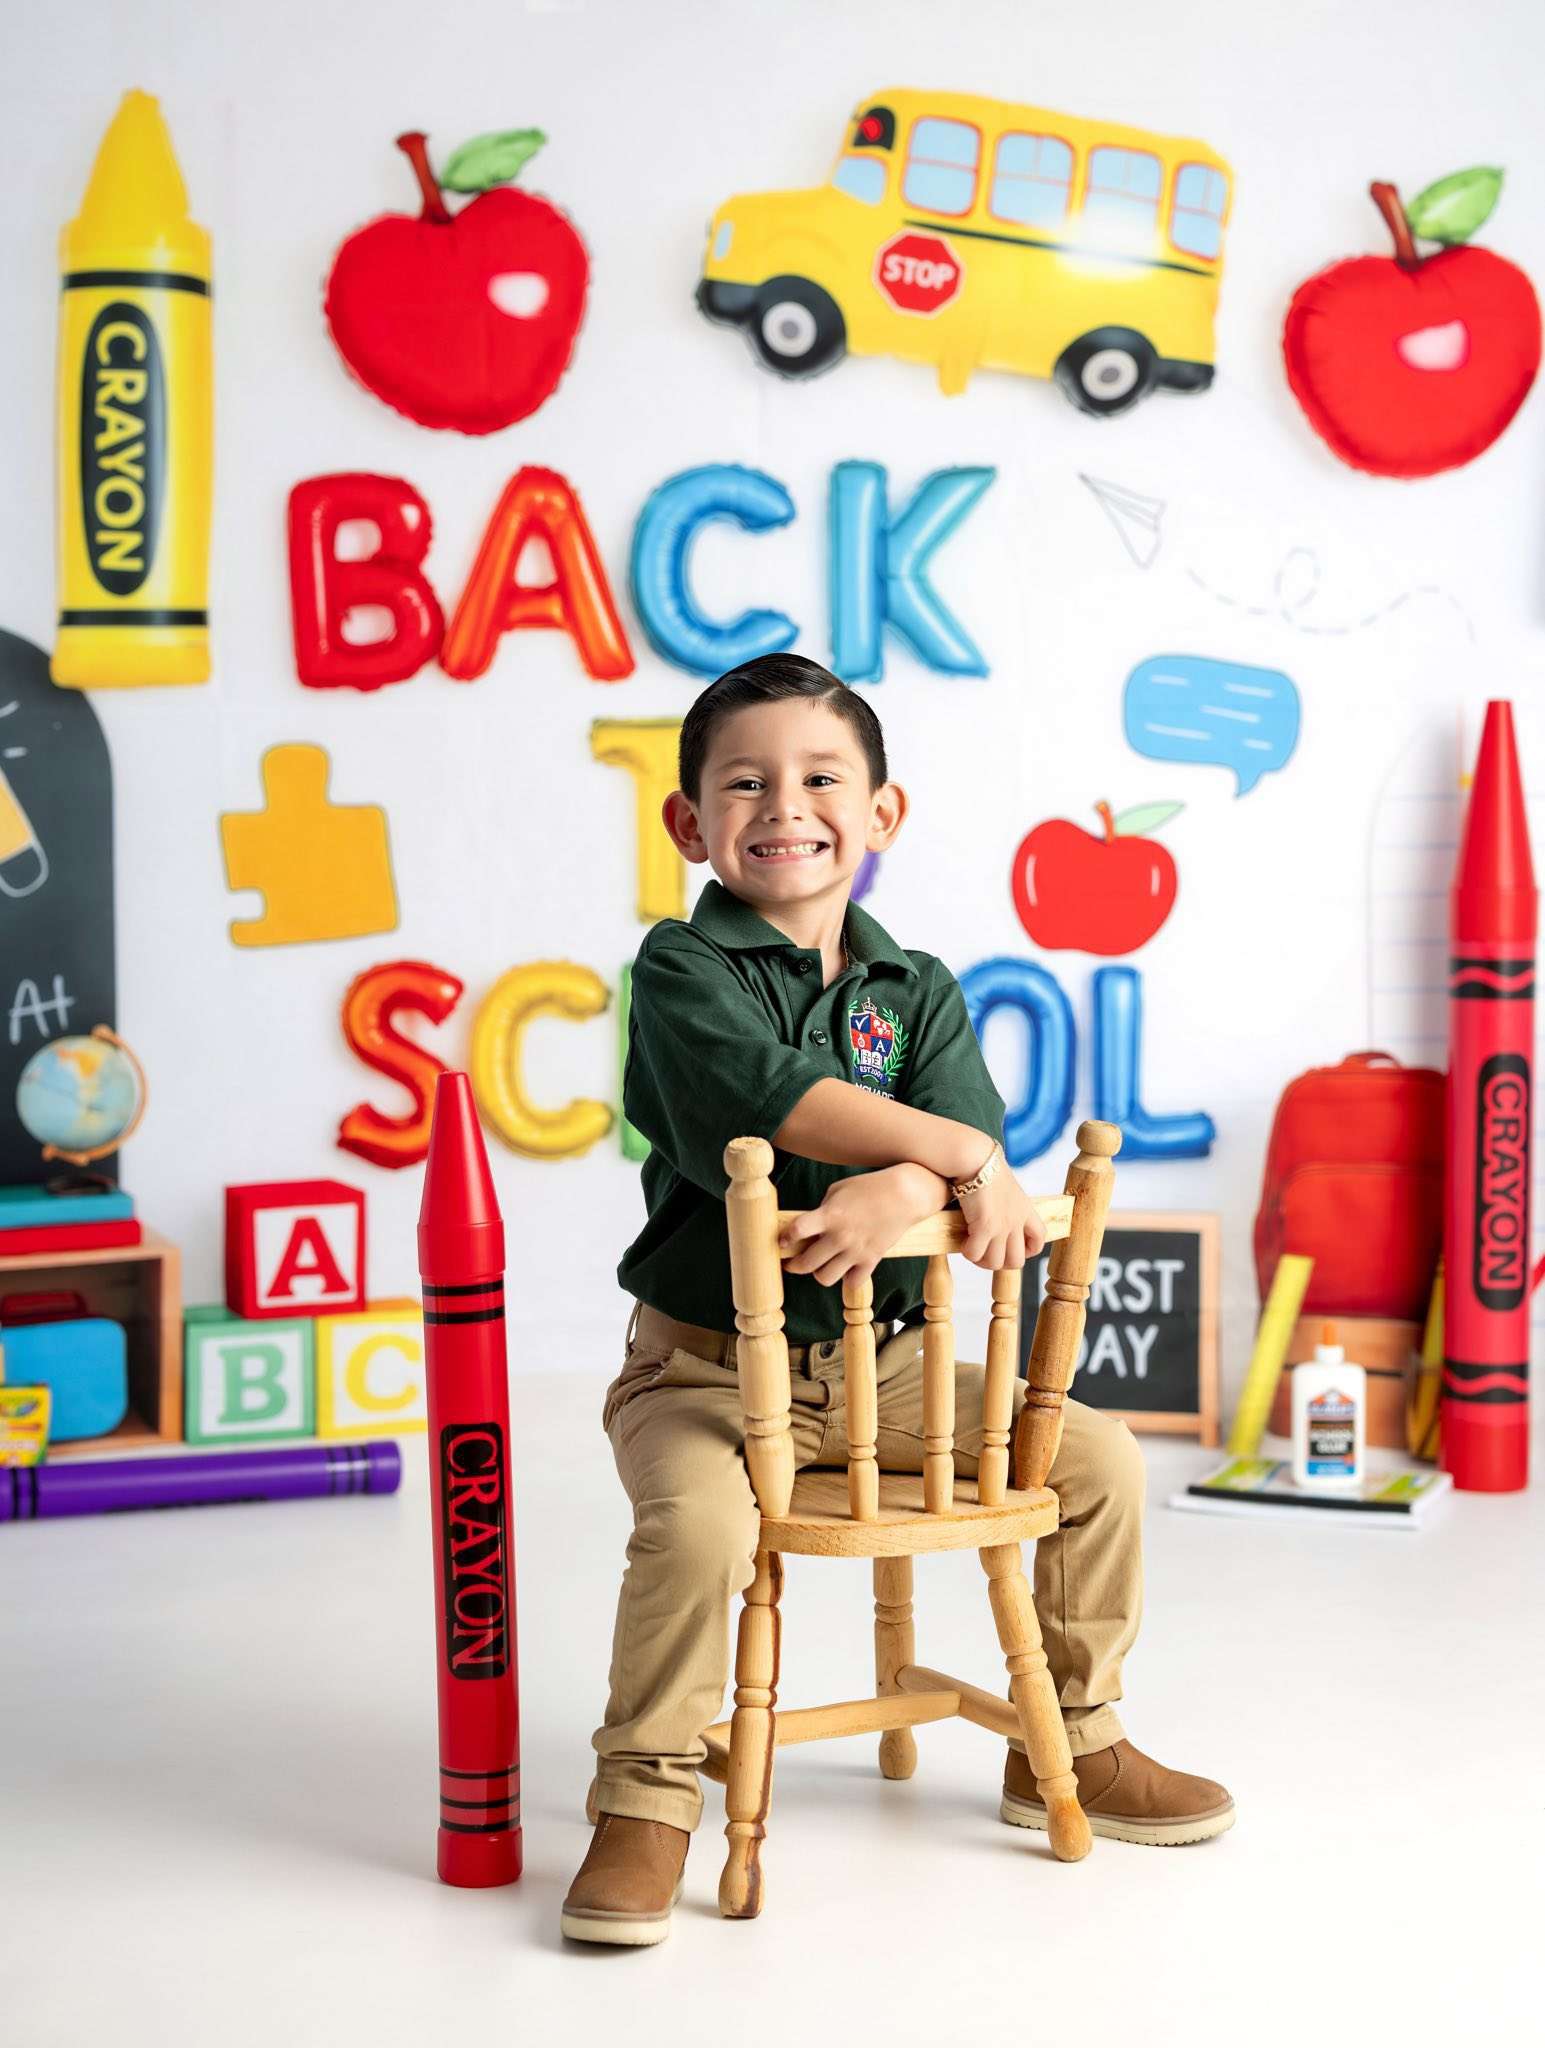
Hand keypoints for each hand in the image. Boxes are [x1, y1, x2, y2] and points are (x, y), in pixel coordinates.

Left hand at [777, 1163, 938, 1290]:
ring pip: (825, 1278)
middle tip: (792, 1262)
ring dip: (819, 1273)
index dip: (785, 1238)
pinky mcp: (871, 1260)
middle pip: (806, 1264)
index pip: (797, 1230)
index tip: (782, 1241)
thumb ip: (821, 1210)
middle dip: (794, 1264)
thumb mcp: (838, 1190)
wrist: (905, 1194)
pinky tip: (845, 1268)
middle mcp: (840, 1236)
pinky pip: (852, 1283)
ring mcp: (856, 1251)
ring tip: (820, 1265)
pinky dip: (846, 1278)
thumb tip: (809, 1228)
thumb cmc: (868, 1187)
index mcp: (829, 1215)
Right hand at [954, 1161, 1046, 1272]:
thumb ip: (1005, 1205)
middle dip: (1000, 1262)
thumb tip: (991, 1216)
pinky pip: (976, 1253)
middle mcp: (1017, 1221)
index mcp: (1025, 1210)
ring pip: (996, 1263)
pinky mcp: (985, 1226)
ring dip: (982, 1261)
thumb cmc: (984, 1168)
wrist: (976, 1159)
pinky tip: (963, 1243)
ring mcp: (1003, 1226)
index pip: (1039, 1239)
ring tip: (972, 1249)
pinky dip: (968, 1253)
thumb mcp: (1005, 1188)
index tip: (1011, 1248)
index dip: (1029, 1251)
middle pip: (1017, 1261)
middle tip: (986, 1253)